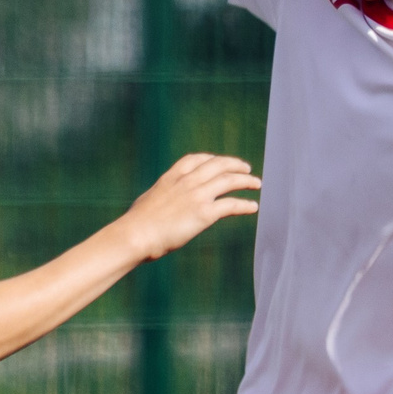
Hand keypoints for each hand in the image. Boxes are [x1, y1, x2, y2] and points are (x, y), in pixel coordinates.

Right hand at [118, 153, 259, 259]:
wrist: (136, 234)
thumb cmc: (136, 224)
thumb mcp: (148, 200)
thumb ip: (160, 197)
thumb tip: (158, 204)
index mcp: (172, 177)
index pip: (196, 159)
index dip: (212, 159)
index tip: (220, 161)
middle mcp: (187, 181)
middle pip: (218, 165)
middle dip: (235, 164)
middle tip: (246, 169)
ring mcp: (197, 196)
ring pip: (229, 181)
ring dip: (246, 180)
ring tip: (256, 183)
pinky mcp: (204, 213)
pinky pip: (231, 205)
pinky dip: (245, 205)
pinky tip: (253, 207)